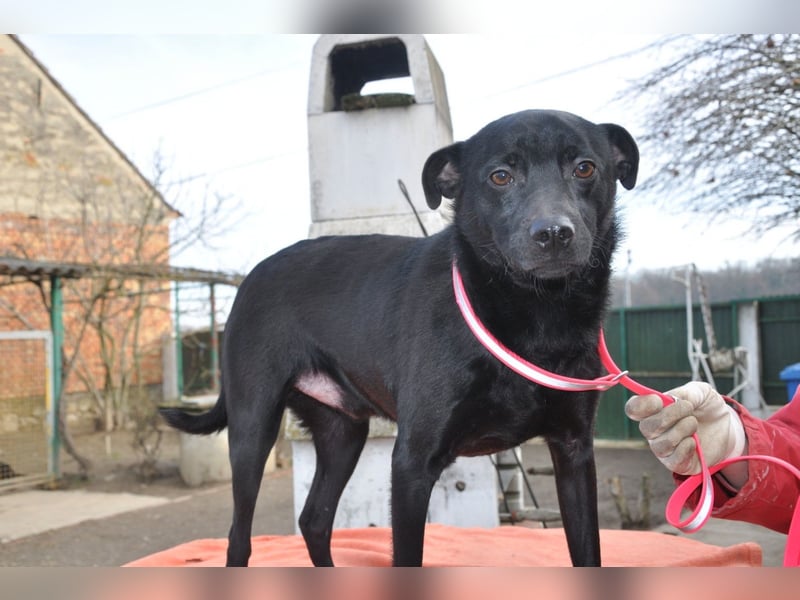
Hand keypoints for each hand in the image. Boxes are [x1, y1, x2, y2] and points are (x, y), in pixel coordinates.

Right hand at [625, 382, 746, 479]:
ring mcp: (665, 449)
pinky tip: (695, 442)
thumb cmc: (707, 407)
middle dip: (668, 416)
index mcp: (653, 410)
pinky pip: (673, 461)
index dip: (641, 405)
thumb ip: (685, 393)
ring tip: (694, 423)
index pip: (633, 409)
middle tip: (688, 408)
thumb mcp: (701, 392)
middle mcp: (654, 431)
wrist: (727, 427)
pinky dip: (685, 449)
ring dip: (680, 431)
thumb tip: (670, 399)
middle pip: (646, 428)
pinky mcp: (679, 464)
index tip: (659, 400)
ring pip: (661, 445)